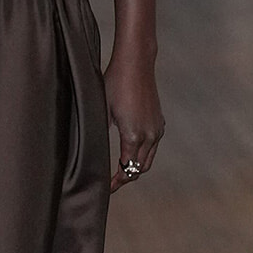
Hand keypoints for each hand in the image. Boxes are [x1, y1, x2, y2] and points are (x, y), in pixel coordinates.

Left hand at [106, 51, 164, 191]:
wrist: (136, 64)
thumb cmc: (114, 83)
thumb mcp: (101, 110)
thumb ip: (100, 135)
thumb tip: (93, 153)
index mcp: (133, 136)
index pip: (127, 170)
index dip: (116, 182)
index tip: (106, 188)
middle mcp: (149, 136)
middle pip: (139, 169)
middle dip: (125, 177)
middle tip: (111, 182)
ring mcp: (157, 130)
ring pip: (147, 160)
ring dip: (135, 168)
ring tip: (119, 171)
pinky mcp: (159, 123)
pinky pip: (152, 147)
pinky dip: (142, 155)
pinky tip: (129, 153)